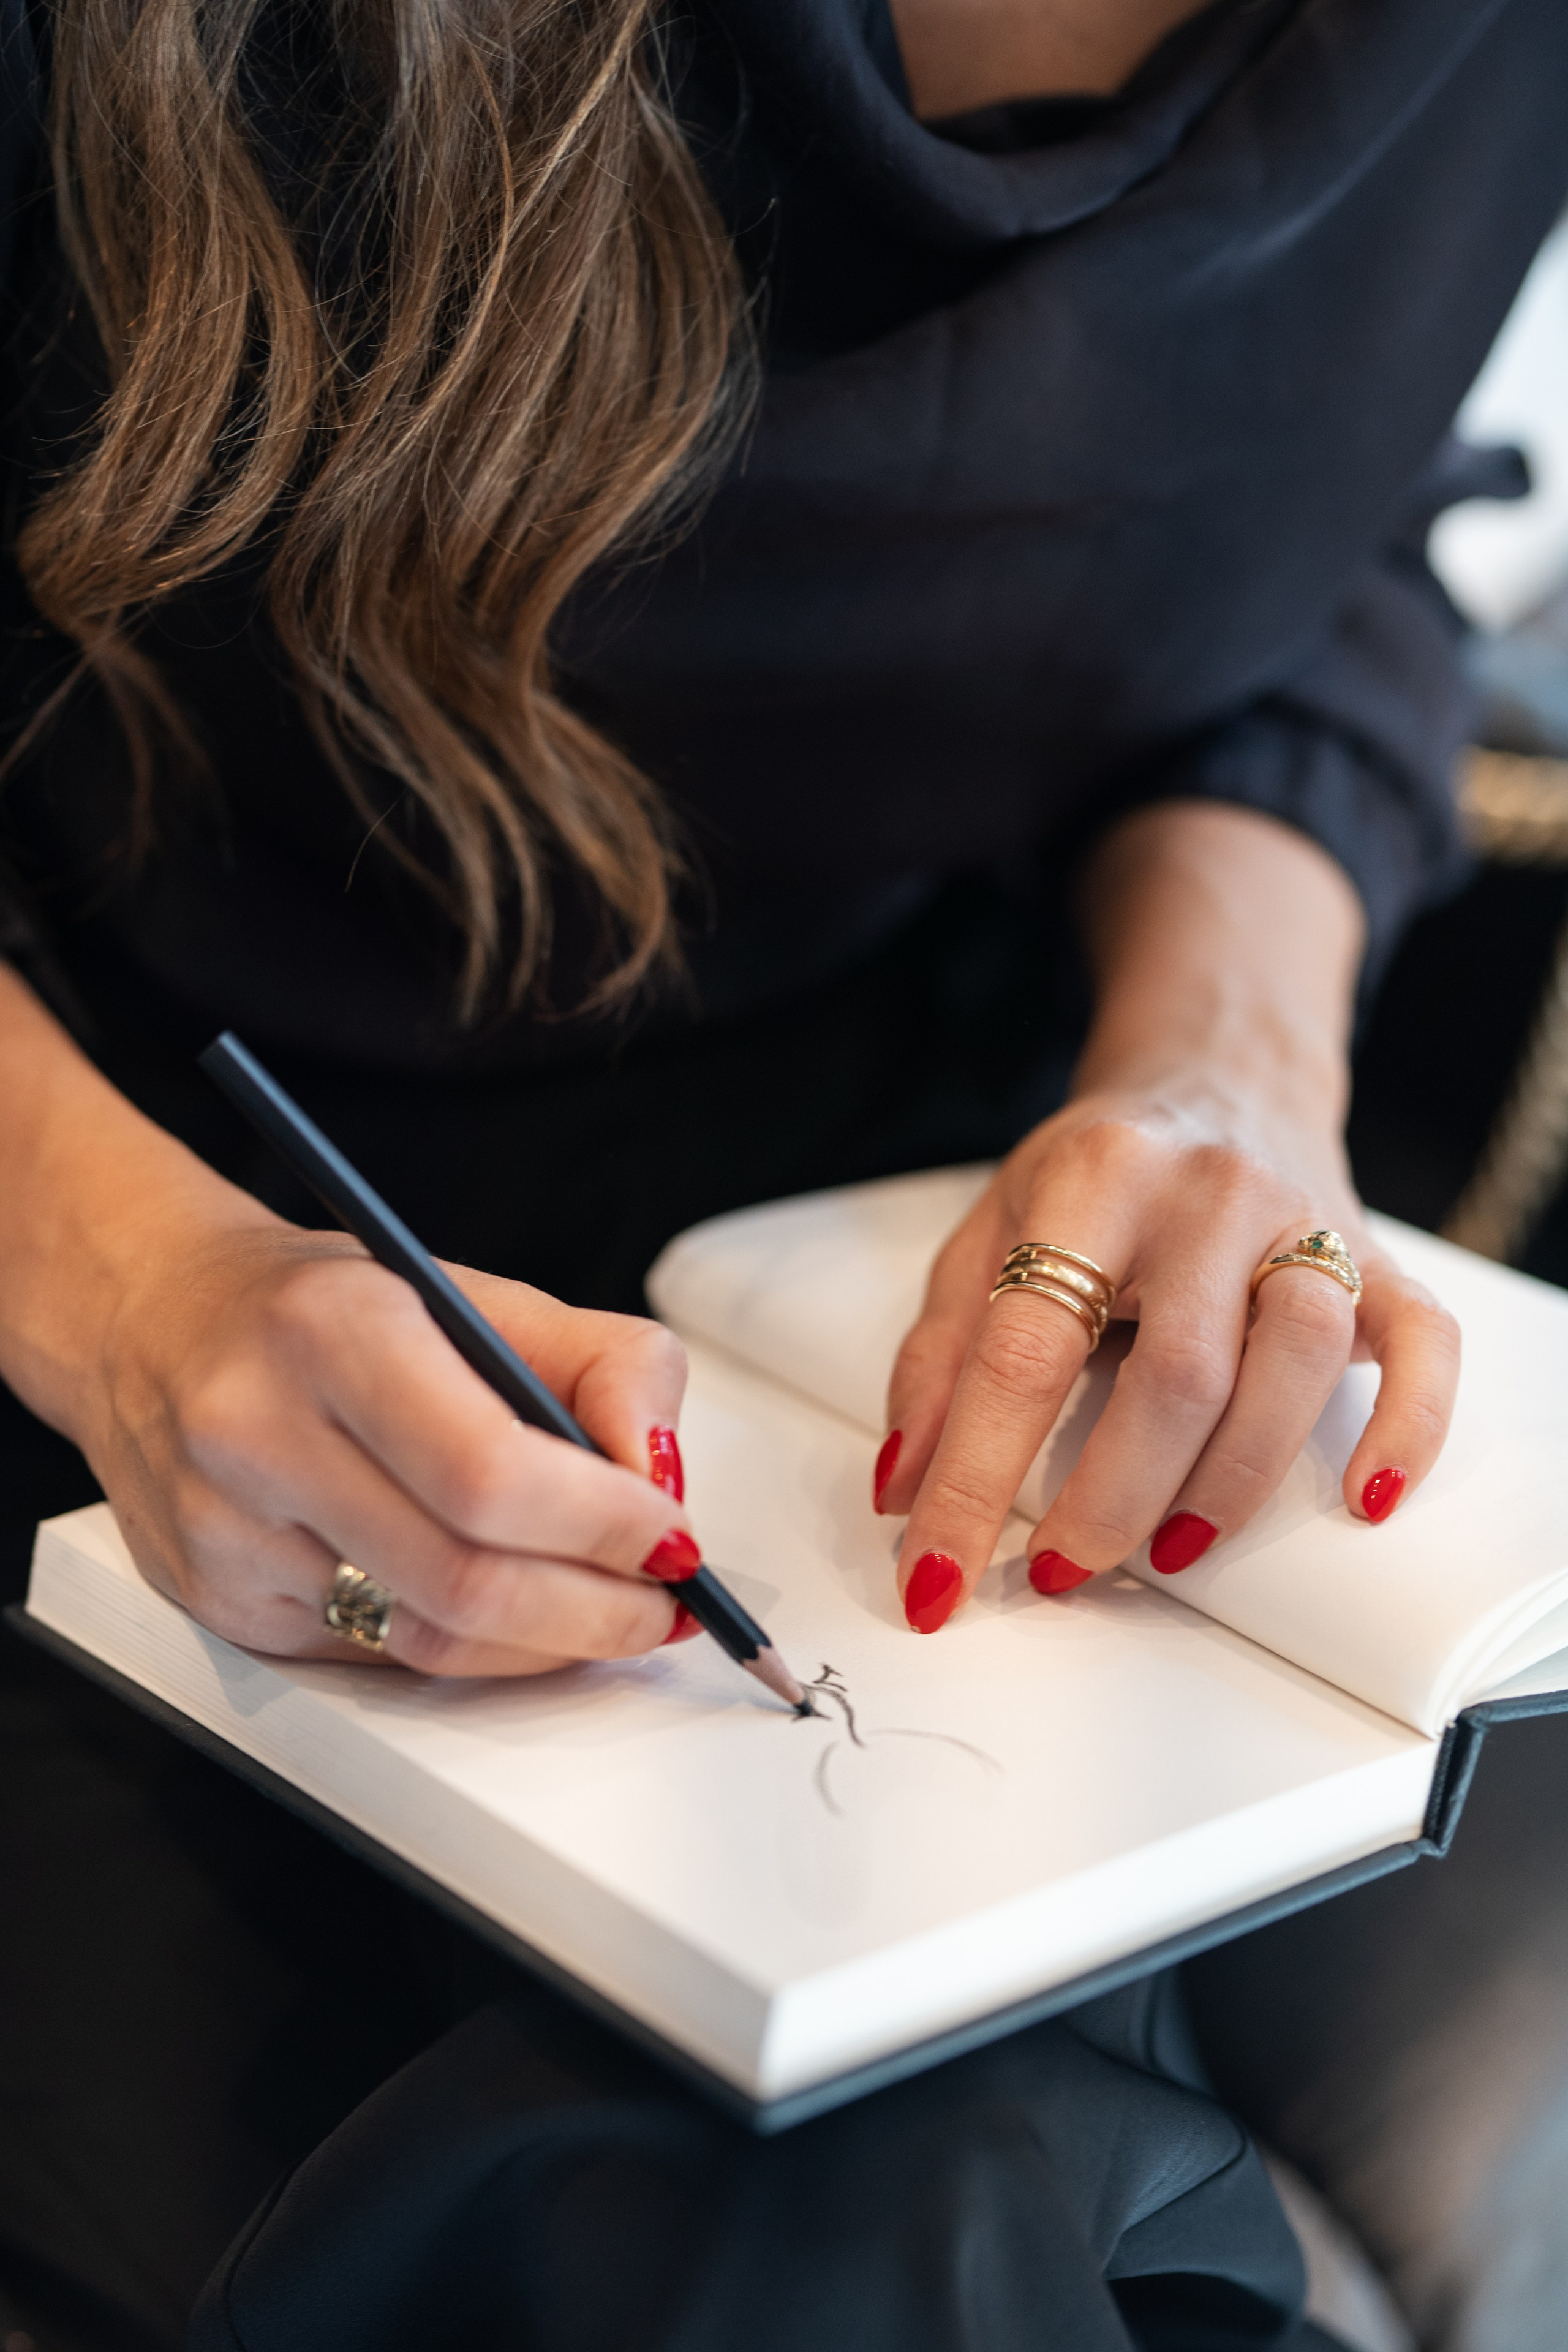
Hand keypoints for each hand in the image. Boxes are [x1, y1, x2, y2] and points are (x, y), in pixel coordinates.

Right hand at [81, 1219, 700, 1675]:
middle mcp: (259, 1437)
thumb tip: (662, 1481)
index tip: (671, 1535)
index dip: (603, 1524)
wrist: (153, 1321)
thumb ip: (604, 1368)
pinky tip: (502, 1607)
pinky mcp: (221, 1611)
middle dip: (597, 1608)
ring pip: (428, 1643)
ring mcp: (228, 1538)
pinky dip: (470, 1647)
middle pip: (467, 1580)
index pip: (490, 1473)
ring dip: (548, 1643)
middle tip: (663, 1600)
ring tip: (604, 1608)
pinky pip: (380, 1660)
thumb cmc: (324, 1306)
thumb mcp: (476, 1293)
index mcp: (331, 1332)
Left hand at [877, 1080, 1459, 1630]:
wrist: (1218, 1073)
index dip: (974, 1475)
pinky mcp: (1380, 1257)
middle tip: (1057, 1571)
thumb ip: (939, 1355)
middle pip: (1177, 1373)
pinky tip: (1363, 1499)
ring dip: (1229, 1484)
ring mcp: (1306, 1222)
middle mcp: (1211, 1193)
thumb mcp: (990, 1230)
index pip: (1025, 1349)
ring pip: (1295, 1366)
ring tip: (1167, 1553)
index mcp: (1097, 1178)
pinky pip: (1424, 1345)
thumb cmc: (1098, 1173)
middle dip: (1107, 1499)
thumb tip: (905, 1488)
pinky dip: (1406, 1430)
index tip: (938, 1572)